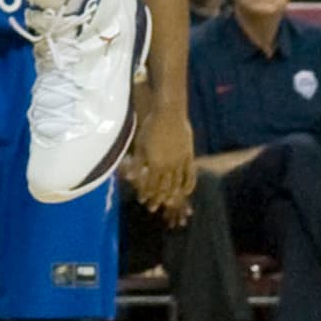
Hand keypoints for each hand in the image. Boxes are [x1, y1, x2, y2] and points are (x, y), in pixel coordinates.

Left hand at [127, 100, 195, 222]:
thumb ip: (137, 163)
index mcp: (155, 164)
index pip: (150, 185)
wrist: (169, 113)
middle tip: (152, 208)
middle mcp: (168, 166)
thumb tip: (130, 178)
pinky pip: (190, 174)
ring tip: (167, 202)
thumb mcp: (140, 145)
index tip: (142, 200)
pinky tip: (185, 192)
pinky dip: (188, 185)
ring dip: (171, 195)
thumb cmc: (151, 126)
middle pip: (163, 187)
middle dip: (157, 199)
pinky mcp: (189, 156)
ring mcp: (180, 162)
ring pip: (176, 184)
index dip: (146, 194)